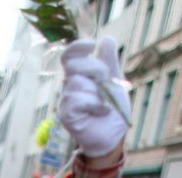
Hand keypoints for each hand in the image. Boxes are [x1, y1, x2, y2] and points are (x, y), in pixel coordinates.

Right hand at [58, 36, 129, 157]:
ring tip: (105, 103)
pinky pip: (76, 100)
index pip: (70, 55)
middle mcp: (69, 85)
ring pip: (76, 84)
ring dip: (98, 92)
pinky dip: (94, 104)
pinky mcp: (67, 115)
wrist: (114, 134)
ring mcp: (66, 101)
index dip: (77, 47)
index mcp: (79, 74)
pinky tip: (101, 110)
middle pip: (73, 65)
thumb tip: (106, 39)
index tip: (92, 45)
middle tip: (106, 82)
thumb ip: (110, 61)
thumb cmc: (112, 109)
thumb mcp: (115, 80)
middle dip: (95, 69)